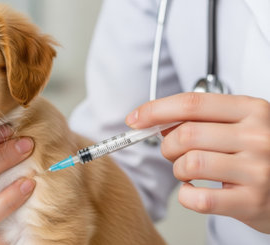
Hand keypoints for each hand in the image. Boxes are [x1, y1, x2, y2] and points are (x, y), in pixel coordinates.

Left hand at [126, 92, 269, 232]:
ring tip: (189, 172)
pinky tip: (194, 190)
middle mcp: (257, 137)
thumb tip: (157, 121)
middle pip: (186, 134)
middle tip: (174, 152)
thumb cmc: (261, 153)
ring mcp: (257, 170)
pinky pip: (198, 198)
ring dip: (178, 170)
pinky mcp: (251, 201)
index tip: (135, 119)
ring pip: (189, 164)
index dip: (155, 110)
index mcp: (252, 110)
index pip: (191, 104)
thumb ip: (202, 119)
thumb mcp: (240, 125)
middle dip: (167, 145)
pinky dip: (186, 195)